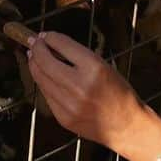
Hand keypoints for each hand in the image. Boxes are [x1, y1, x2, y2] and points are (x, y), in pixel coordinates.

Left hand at [26, 31, 146, 150]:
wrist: (126, 125)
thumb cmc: (119, 94)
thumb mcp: (105, 67)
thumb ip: (79, 57)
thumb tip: (53, 46)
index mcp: (94, 68)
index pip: (62, 44)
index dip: (49, 37)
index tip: (44, 35)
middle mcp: (79, 85)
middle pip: (44, 60)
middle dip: (36, 48)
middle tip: (34, 43)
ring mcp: (69, 104)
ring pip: (40, 78)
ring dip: (34, 65)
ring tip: (34, 58)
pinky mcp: (63, 117)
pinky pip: (46, 94)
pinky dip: (43, 82)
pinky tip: (44, 77)